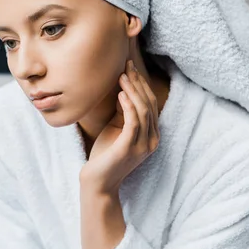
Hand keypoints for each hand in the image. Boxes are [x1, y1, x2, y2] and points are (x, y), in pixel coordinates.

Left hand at [80, 59, 159, 194]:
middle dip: (138, 83)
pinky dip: (129, 105)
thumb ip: (124, 112)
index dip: (142, 84)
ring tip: (122, 76)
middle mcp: (152, 140)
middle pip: (150, 104)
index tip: (130, 68)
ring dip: (133, 91)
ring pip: (144, 110)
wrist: (97, 181)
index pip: (151, 104)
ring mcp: (143, 145)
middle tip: (127, 66)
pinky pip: (134, 122)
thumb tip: (124, 89)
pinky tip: (120, 94)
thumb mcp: (117, 128)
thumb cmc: (105, 154)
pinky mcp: (130, 148)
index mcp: (151, 135)